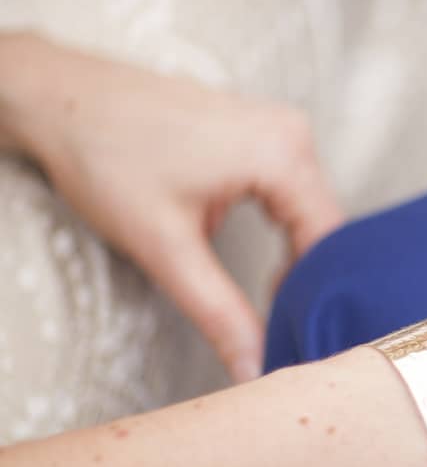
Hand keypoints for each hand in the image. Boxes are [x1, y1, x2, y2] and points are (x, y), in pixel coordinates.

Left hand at [0, 32, 343, 380]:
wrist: (59, 98)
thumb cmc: (104, 159)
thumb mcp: (166, 248)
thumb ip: (221, 313)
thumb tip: (255, 368)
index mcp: (284, 154)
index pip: (328, 243)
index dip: (312, 295)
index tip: (290, 334)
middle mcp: (294, 134)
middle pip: (324, 227)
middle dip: (303, 278)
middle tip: (276, 325)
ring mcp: (279, 127)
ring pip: (309, 211)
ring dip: (292, 255)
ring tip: (265, 296)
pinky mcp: (262, 131)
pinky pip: (292, 190)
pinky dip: (280, 228)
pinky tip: (260, 259)